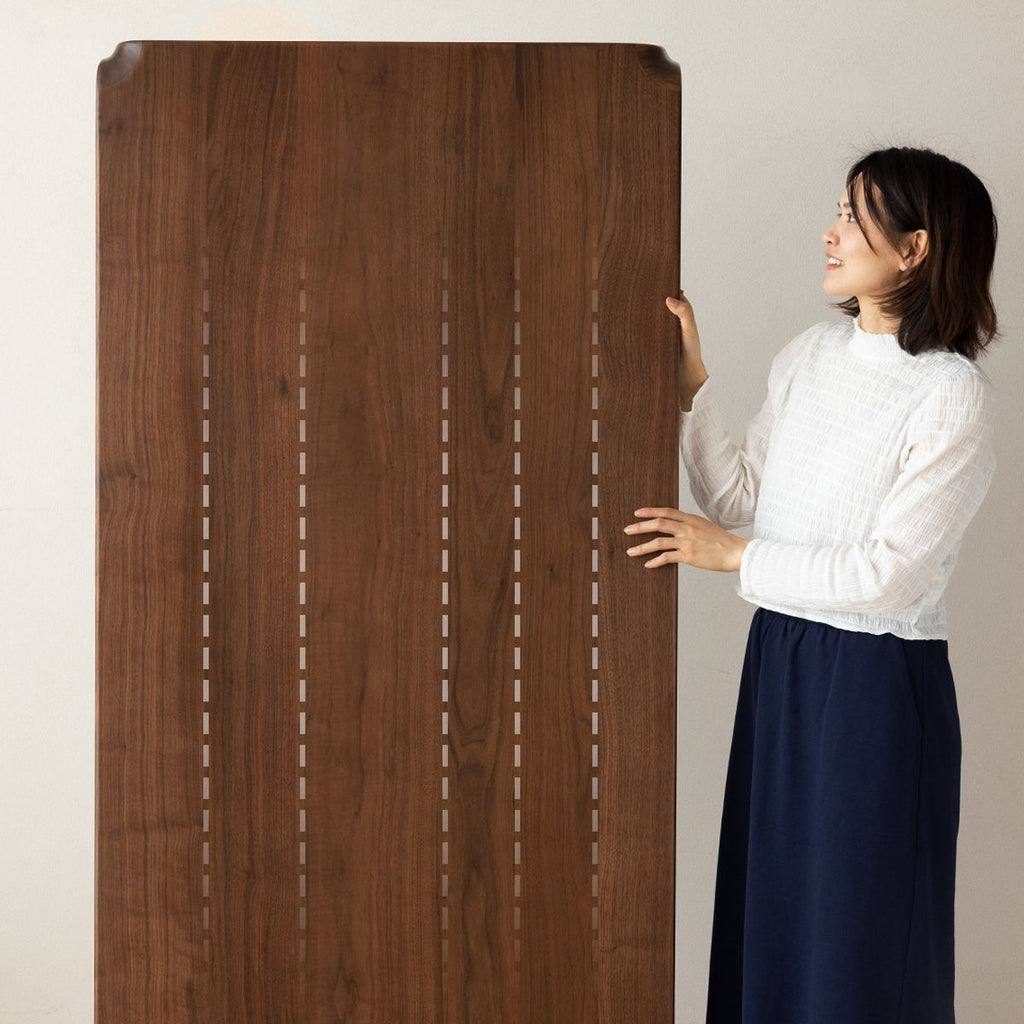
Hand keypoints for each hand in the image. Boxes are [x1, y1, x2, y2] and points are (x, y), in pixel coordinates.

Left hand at [623, 506, 748, 572]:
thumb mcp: (704, 525)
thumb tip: (676, 525)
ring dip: (642, 547)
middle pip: (658, 524)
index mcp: (690, 519)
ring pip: (658, 542)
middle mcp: (687, 528)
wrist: (735, 552)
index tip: (637, 513)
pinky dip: (655, 561)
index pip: (666, 511)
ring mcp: (687, 542)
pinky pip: (666, 558)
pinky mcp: (688, 556)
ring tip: (631, 551)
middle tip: (627, 530)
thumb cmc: (721, 540)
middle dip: (640, 527)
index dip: (650, 511)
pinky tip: (648, 564)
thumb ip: (689, 524)